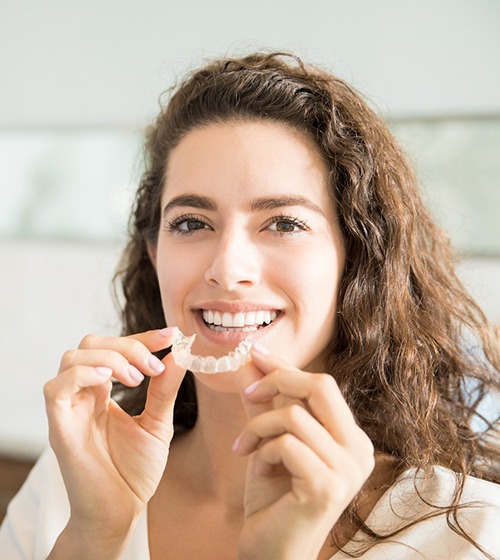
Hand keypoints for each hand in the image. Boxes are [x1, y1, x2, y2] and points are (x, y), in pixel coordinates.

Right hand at [44, 328, 185, 549]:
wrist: (122, 512)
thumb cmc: (134, 470)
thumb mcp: (157, 423)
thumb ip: (164, 389)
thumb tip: (179, 354)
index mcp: (103, 392)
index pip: (115, 347)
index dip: (142, 337)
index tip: (172, 335)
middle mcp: (83, 395)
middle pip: (90, 343)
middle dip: (127, 345)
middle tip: (153, 366)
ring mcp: (69, 409)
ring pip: (72, 357)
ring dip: (110, 358)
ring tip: (137, 379)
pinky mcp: (59, 428)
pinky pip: (56, 387)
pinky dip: (83, 374)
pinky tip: (110, 382)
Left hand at [234, 345, 374, 559]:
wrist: (271, 551)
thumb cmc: (273, 497)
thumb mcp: (268, 440)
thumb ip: (263, 403)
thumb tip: (250, 361)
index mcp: (351, 437)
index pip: (322, 385)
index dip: (286, 366)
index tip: (255, 353)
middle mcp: (359, 450)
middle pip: (321, 385)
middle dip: (278, 380)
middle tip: (248, 394)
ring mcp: (348, 469)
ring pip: (295, 415)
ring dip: (259, 426)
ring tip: (246, 447)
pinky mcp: (328, 486)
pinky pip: (286, 444)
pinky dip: (263, 450)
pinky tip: (258, 470)